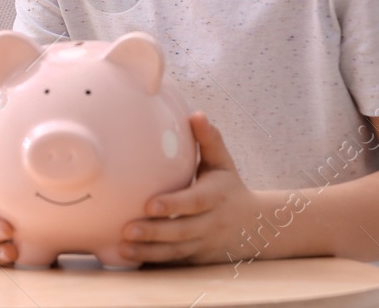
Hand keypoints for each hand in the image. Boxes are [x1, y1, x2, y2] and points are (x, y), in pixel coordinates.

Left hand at [120, 113, 267, 265]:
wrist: (255, 226)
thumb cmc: (229, 187)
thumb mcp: (223, 162)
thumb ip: (209, 139)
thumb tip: (196, 114)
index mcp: (215, 196)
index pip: (194, 202)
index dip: (174, 205)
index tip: (150, 204)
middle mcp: (210, 223)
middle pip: (182, 231)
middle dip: (154, 232)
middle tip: (127, 229)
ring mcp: (204, 244)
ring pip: (176, 251)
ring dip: (149, 251)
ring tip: (123, 247)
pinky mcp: (197, 259)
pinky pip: (175, 263)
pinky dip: (154, 261)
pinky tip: (131, 258)